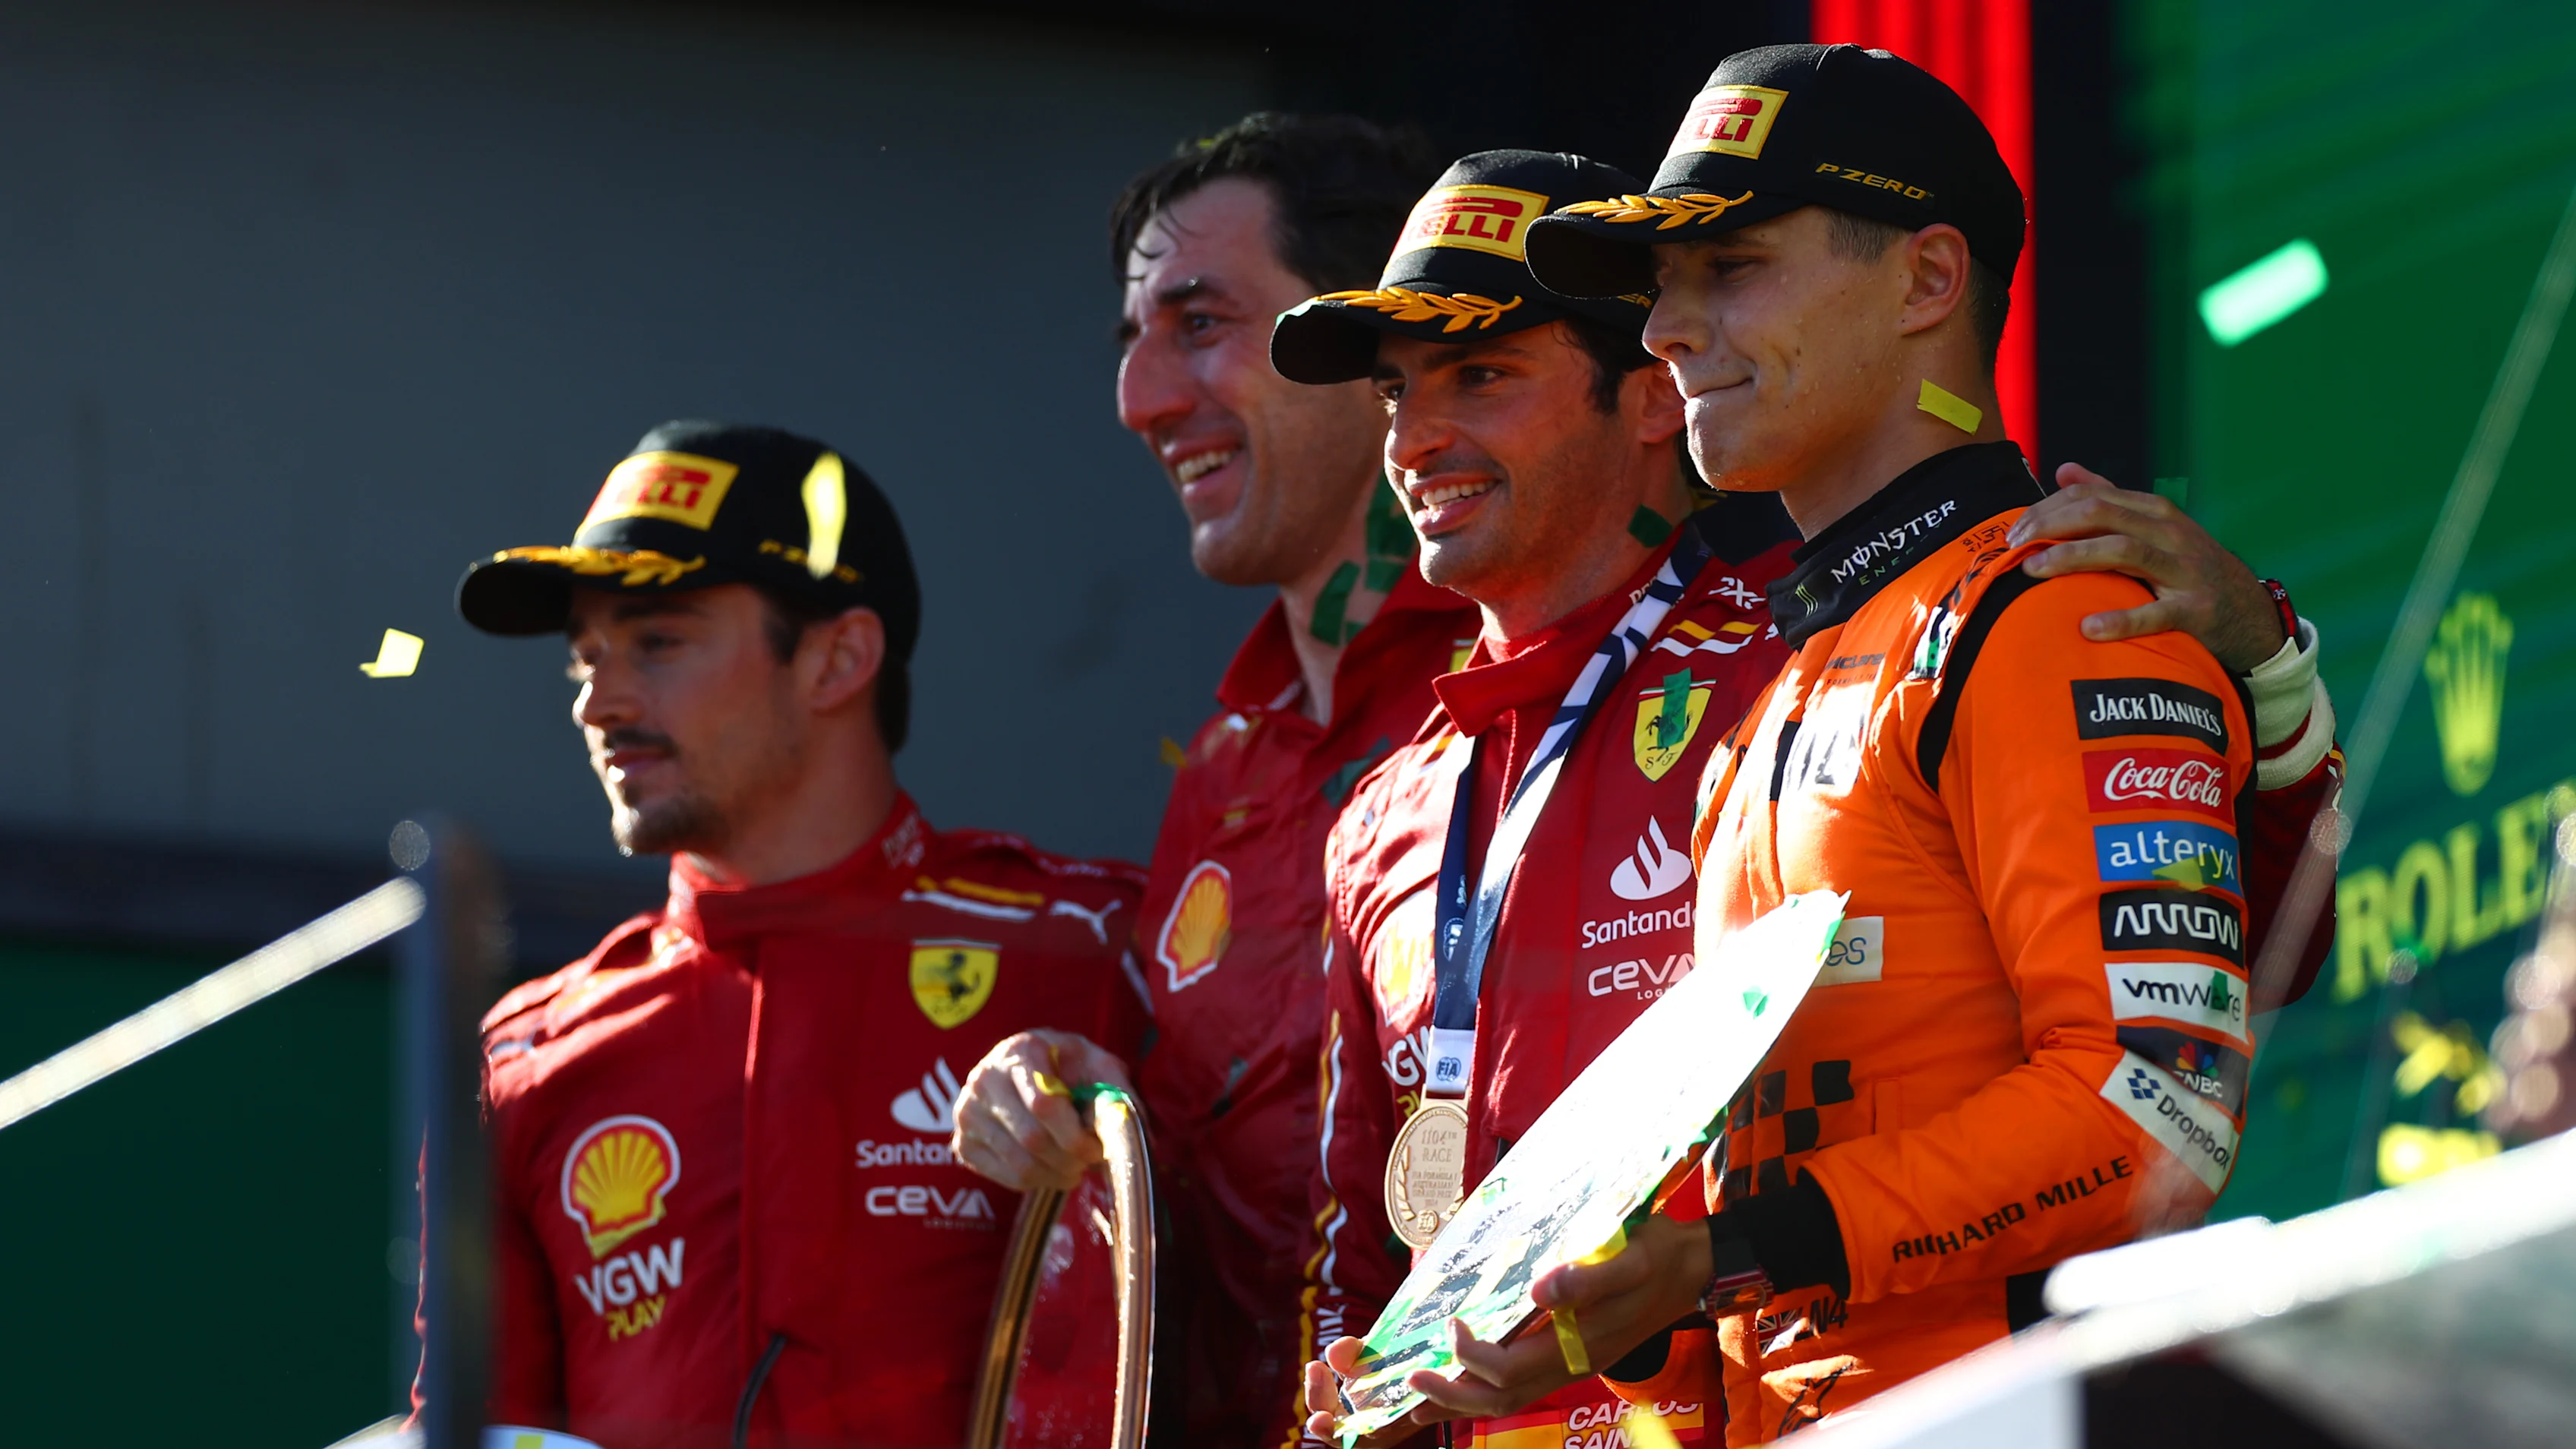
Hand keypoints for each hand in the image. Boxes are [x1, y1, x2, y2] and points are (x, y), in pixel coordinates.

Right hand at [948, 1030, 1131, 1192]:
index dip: (1076, 1135)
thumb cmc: (1067, 1066)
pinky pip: (1007, 1178)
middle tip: (1089, 1162)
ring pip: (1020, 1164)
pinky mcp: (963, 1143)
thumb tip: (1144, 1138)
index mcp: (1019, 1051)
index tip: (1096, 1146)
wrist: (1025, 1069)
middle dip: (1071, 1159)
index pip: (1044, 1104)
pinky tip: (1051, 1167)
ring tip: (1074, 1166)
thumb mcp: (1097, 1065)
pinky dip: (1038, 1181)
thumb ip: (1118, 1094)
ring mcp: (968, 1113)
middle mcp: (984, 1079)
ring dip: (1058, 1174)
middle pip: (1032, 1139)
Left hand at [1302, 1214, 1709, 1436]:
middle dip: (1450, 1394)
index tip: (1451, 1324)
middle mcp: (1568, 1364)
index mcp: (1578, 1344)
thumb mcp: (1631, 1255)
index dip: (1473, 1357)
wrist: (1690, 1269)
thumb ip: (1589, 1276)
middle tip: (1407, 1379)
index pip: (1512, 1370)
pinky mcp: (1565, 1356)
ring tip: (1414, 1394)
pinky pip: (1514, 1386)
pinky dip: (1478, 1389)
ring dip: (1458, 1399)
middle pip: (1500, 1399)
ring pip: (1505, 1400)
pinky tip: (1453, 1381)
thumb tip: (1542, 1288)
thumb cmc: (1656, 1256)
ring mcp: (1567, 1365)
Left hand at [2009, 463, 2286, 672]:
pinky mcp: (2195, 610)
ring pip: (2124, 551)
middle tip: (2015, 548)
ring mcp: (2184, 570)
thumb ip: (2109, 498)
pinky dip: (2120, 619)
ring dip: (2073, 558)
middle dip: (2051, 526)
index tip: (2013, 531)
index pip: (2091, 496)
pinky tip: (2088, 626)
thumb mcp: (2153, 528)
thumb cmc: (2187, 568)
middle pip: (2102, 514)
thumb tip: (2064, 468)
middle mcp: (2169, 533)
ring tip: (2034, 571)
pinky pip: (2154, 613)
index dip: (2046, 509)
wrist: (2248, 611)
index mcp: (2153, 512)